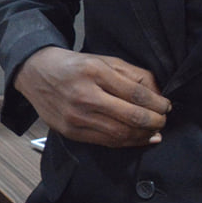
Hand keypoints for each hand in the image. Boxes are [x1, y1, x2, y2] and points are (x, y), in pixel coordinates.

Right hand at [14, 47, 169, 147]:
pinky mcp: (69, 131)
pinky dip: (126, 143)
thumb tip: (157, 96)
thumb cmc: (73, 65)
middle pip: (131, 117)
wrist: (34, 72)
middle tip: (163, 120)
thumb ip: (132, 74)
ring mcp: (75, 116)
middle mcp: (84, 95)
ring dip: (143, 135)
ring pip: (120, 134)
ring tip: (153, 131)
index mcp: (94, 72)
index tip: (167, 106)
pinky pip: (105, 142)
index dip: (158, 104)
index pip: (136, 94)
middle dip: (154, 122)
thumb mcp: (103, 60)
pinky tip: (138, 138)